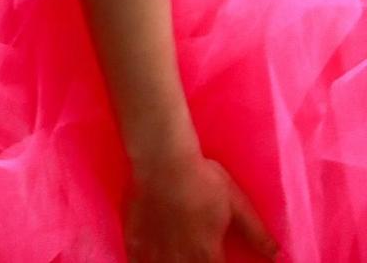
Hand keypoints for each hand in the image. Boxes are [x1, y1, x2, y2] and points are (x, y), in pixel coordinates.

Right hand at [125, 155, 277, 261]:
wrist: (163, 160)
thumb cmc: (203, 180)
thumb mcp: (236, 204)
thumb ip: (256, 233)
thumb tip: (278, 256)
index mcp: (207, 252)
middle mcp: (180, 256)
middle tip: (199, 258)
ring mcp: (154, 247)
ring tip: (174, 259)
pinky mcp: (134, 235)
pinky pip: (136, 260)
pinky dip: (142, 262)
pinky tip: (145, 260)